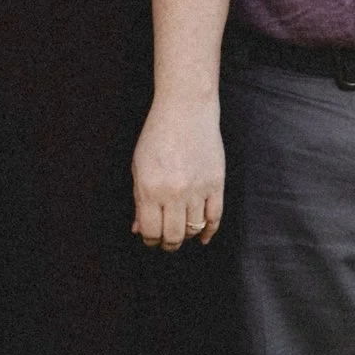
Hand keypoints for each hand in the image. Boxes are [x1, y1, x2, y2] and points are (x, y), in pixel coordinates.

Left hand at [132, 94, 223, 249]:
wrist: (186, 110)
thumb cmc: (157, 135)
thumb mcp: (138, 165)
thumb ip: (138, 199)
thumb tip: (138, 229)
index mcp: (149, 188)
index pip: (151, 231)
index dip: (150, 240)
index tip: (150, 240)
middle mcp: (173, 192)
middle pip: (173, 235)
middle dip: (168, 244)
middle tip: (166, 244)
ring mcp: (197, 190)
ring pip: (194, 230)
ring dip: (187, 237)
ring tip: (182, 236)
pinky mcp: (216, 184)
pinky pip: (215, 218)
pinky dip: (209, 232)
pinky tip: (203, 237)